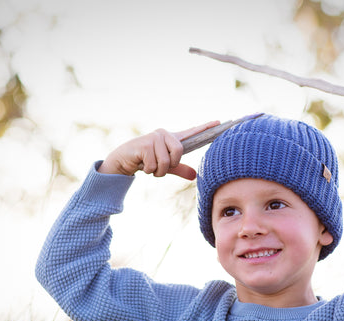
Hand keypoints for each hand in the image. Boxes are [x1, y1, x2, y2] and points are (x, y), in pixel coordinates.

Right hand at [99, 121, 219, 179]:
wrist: (123, 160)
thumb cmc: (145, 161)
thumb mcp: (165, 167)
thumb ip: (180, 169)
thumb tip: (195, 175)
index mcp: (171, 139)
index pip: (192, 132)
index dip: (206, 128)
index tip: (220, 122)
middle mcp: (164, 134)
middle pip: (179, 152)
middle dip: (169, 165)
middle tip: (158, 166)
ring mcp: (154, 137)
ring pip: (166, 161)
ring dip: (157, 171)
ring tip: (149, 166)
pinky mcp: (145, 144)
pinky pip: (154, 165)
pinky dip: (149, 170)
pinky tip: (141, 164)